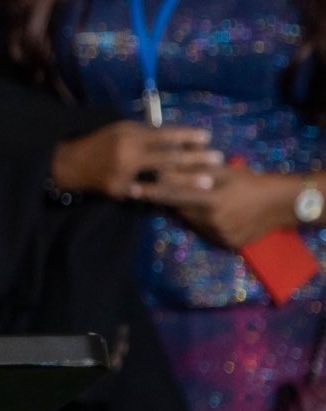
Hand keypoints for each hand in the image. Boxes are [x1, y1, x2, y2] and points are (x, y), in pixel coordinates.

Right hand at [50, 121, 220, 201]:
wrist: (68, 163)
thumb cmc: (98, 141)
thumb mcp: (119, 129)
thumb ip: (144, 132)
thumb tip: (172, 134)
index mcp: (128, 135)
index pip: (162, 134)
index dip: (185, 135)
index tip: (207, 136)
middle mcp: (127, 154)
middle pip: (167, 156)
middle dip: (195, 158)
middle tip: (218, 158)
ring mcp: (124, 175)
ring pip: (162, 178)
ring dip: (188, 180)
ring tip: (209, 180)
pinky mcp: (120, 190)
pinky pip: (147, 193)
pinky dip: (166, 194)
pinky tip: (183, 197)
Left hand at [140, 164, 302, 249]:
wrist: (280, 204)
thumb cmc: (249, 181)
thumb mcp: (223, 170)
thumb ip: (194, 170)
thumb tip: (166, 166)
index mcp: (211, 199)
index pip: (173, 195)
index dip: (151, 192)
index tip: (130, 189)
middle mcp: (212, 220)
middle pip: (180, 210)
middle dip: (173, 199)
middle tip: (167, 189)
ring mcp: (219, 234)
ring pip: (191, 222)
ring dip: (189, 211)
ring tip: (200, 200)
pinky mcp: (226, 244)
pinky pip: (205, 232)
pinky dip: (203, 223)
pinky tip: (212, 213)